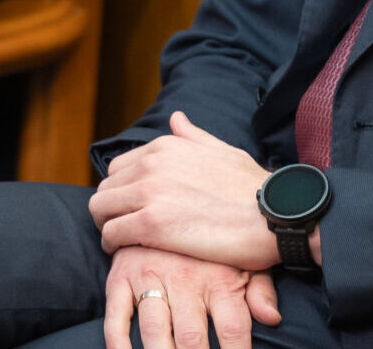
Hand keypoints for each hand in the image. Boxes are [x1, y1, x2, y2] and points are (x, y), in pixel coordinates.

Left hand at [91, 111, 290, 269]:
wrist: (273, 214)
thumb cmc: (253, 188)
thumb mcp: (223, 151)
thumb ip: (193, 136)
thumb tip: (175, 118)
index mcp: (167, 145)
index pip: (119, 167)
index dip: (123, 191)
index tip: (132, 209)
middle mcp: (152, 163)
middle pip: (105, 188)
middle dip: (111, 209)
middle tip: (124, 229)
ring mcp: (150, 192)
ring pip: (100, 209)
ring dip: (107, 226)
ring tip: (123, 242)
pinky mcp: (151, 224)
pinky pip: (111, 234)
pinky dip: (113, 245)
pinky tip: (127, 253)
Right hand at [103, 245, 280, 348]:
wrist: (169, 190)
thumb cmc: (213, 236)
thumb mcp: (244, 257)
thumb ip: (260, 289)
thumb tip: (272, 318)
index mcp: (220, 276)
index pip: (234, 330)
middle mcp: (185, 278)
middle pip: (192, 338)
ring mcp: (150, 276)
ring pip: (155, 331)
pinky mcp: (121, 275)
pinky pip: (115, 316)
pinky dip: (118, 343)